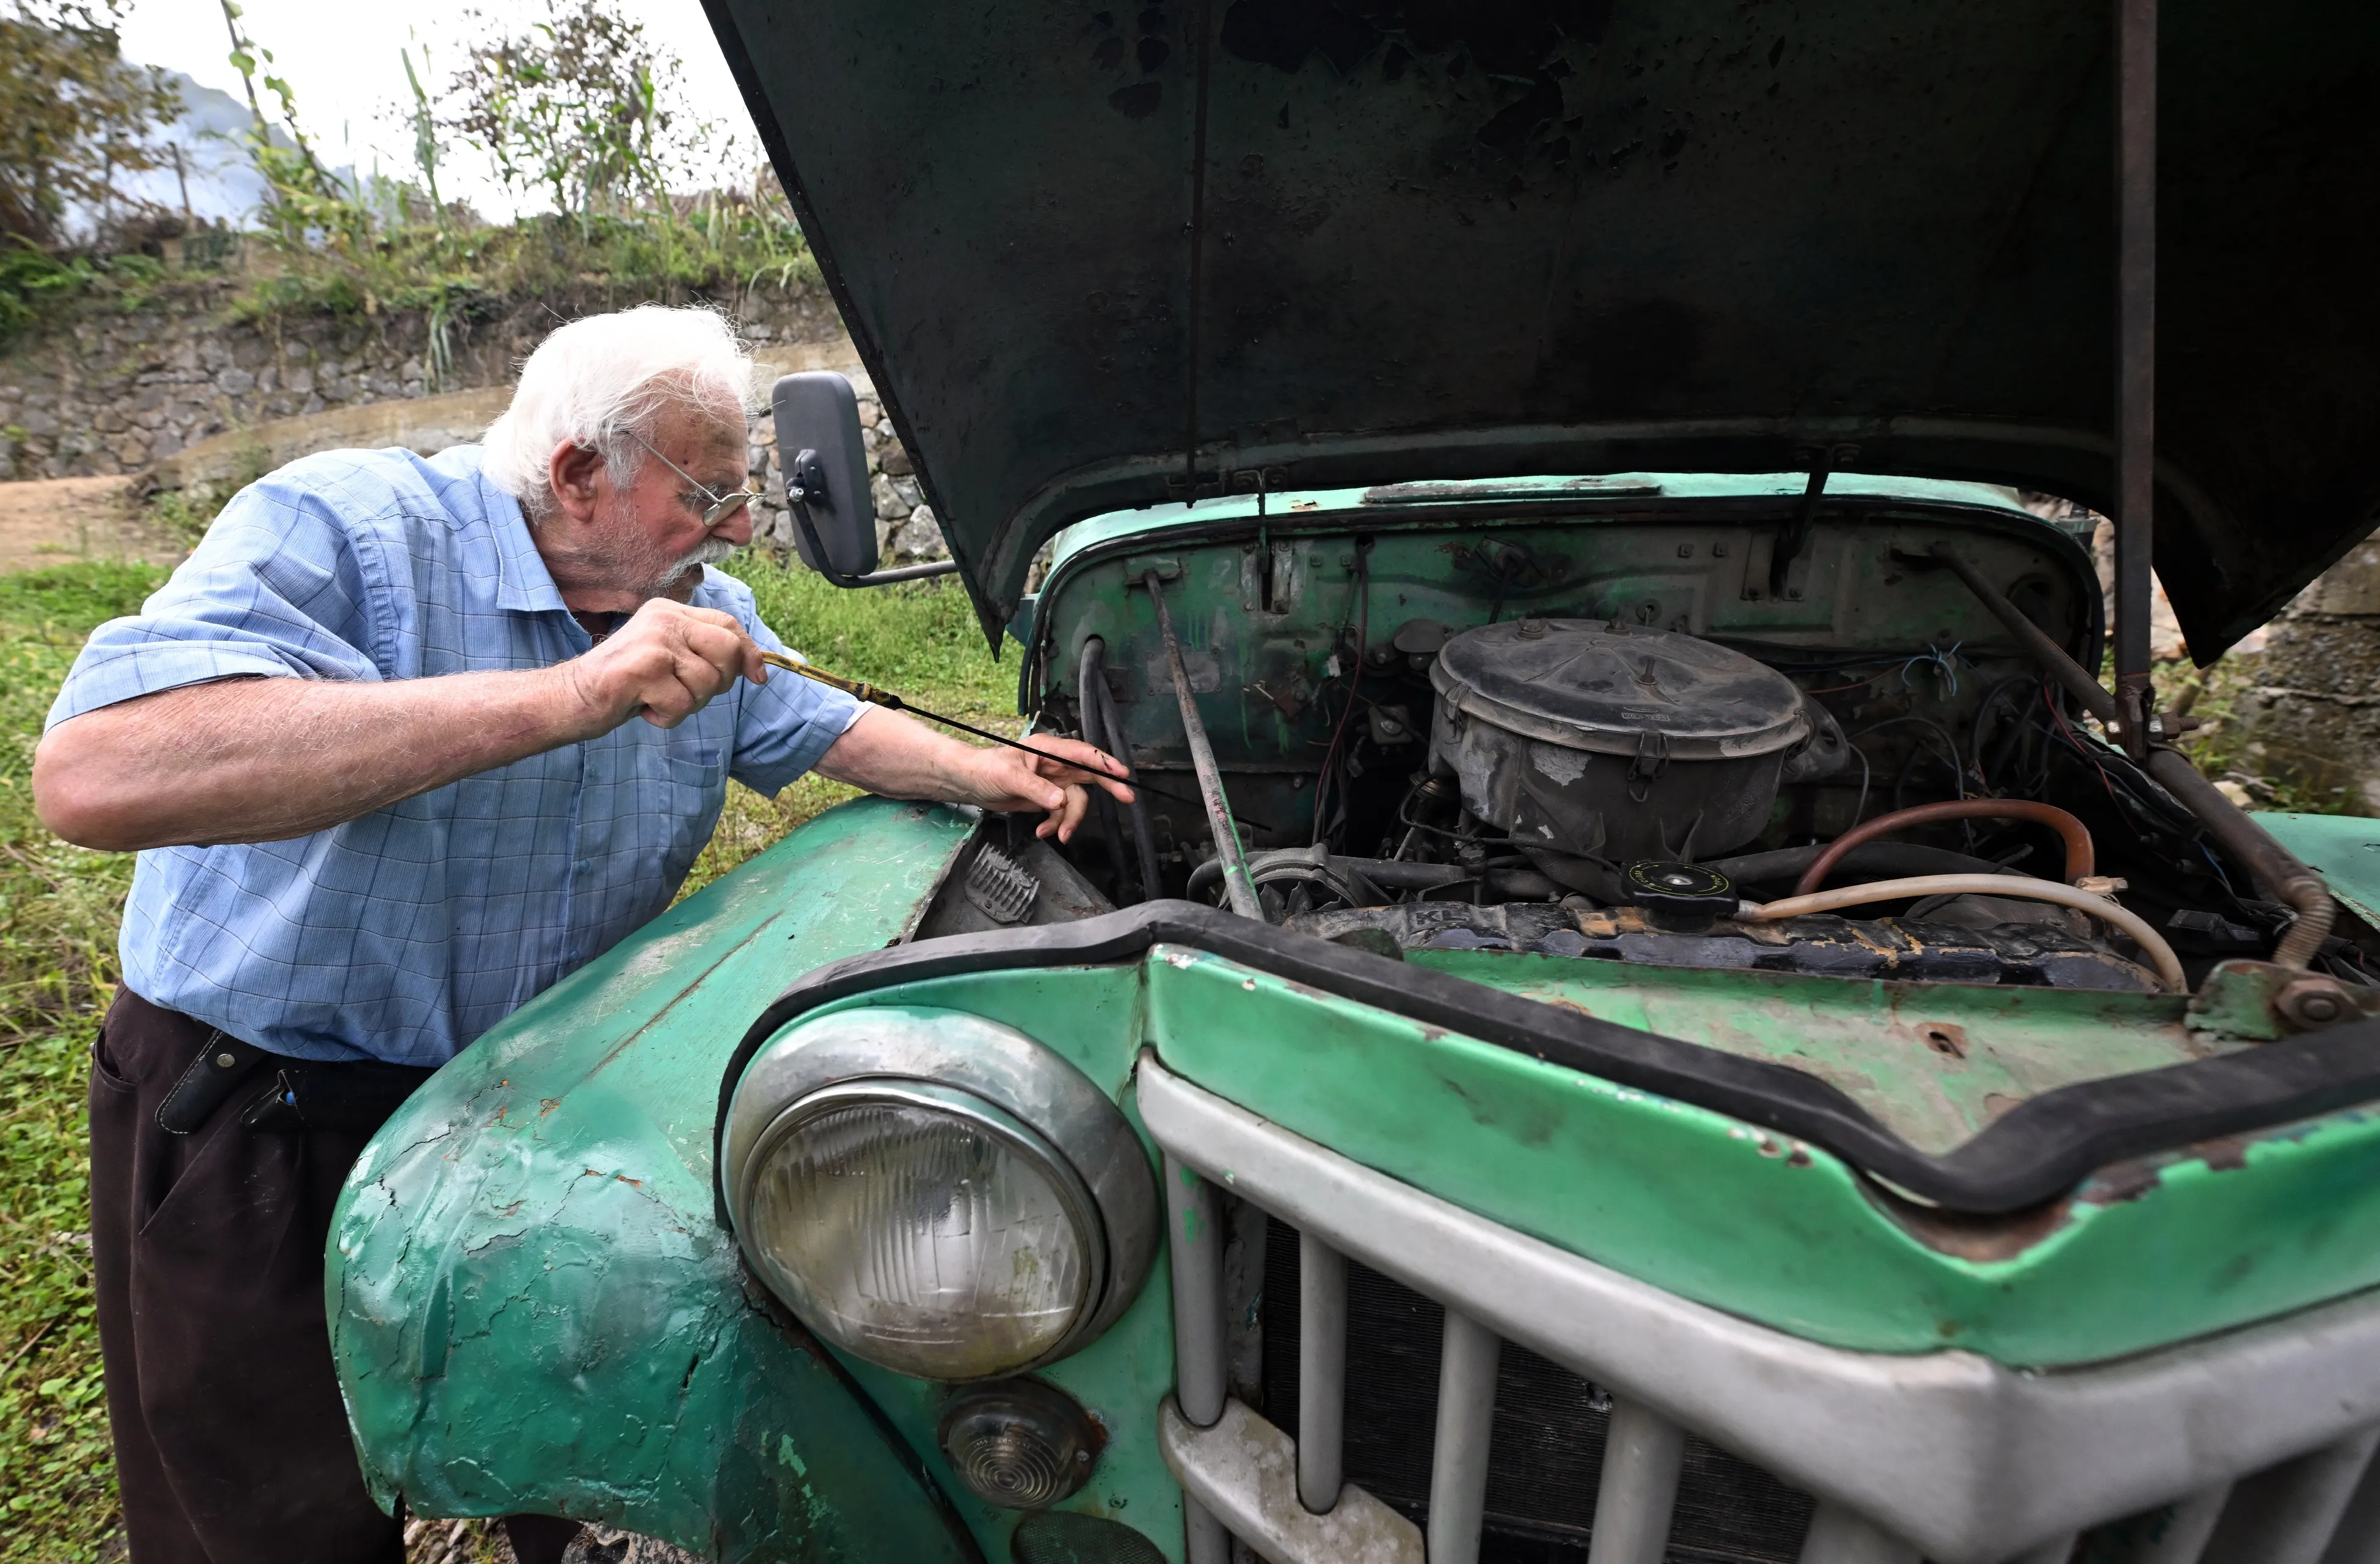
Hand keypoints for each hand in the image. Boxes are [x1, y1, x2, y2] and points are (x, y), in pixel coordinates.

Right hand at [559, 598, 764, 732]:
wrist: (569, 698)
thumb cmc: (624, 686)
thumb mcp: (668, 661)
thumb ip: (703, 655)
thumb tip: (758, 667)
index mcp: (670, 612)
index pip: (728, 624)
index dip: (749, 652)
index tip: (758, 677)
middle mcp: (663, 619)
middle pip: (727, 649)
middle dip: (720, 681)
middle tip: (687, 693)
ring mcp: (653, 641)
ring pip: (707, 683)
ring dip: (687, 704)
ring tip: (656, 699)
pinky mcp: (642, 668)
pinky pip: (682, 704)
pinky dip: (666, 718)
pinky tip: (642, 708)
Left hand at [955, 735, 1137, 842]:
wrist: (972, 784)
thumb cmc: (987, 770)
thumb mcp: (1009, 777)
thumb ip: (1036, 789)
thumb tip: (1059, 801)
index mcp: (1049, 749)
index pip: (1082, 753)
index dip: (1104, 762)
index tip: (1121, 774)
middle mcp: (1057, 764)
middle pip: (1090, 774)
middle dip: (1108, 786)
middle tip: (1127, 797)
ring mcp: (1055, 782)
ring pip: (1076, 801)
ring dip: (1070, 820)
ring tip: (1060, 835)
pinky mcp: (1049, 799)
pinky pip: (1062, 814)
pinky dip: (1055, 824)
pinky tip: (1043, 831)